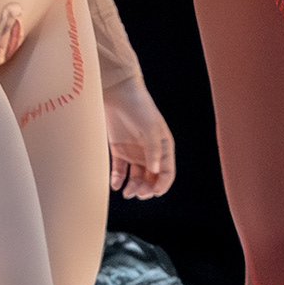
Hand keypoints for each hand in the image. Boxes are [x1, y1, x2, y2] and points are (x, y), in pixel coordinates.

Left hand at [104, 78, 177, 198]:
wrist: (118, 92)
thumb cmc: (139, 106)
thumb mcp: (151, 128)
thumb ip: (154, 150)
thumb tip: (155, 172)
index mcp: (163, 148)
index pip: (167, 172)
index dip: (163, 184)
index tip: (154, 192)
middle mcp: (150, 153)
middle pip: (151, 178)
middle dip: (146, 189)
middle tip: (138, 193)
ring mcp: (134, 152)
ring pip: (136, 177)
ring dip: (133, 187)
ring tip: (127, 192)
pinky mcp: (119, 150)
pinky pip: (120, 170)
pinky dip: (118, 180)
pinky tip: (116, 184)